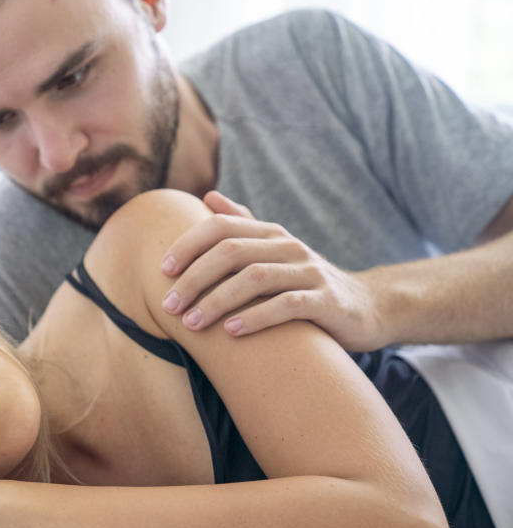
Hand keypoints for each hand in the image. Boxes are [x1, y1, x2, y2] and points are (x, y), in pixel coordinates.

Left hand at [160, 191, 385, 351]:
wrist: (366, 307)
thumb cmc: (305, 281)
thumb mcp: (275, 250)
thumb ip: (243, 223)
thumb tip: (209, 196)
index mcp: (270, 233)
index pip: (220, 227)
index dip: (187, 246)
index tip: (162, 272)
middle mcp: (288, 246)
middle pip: (231, 253)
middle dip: (194, 279)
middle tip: (168, 306)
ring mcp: (309, 271)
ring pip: (255, 278)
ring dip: (217, 301)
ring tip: (192, 323)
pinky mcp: (326, 300)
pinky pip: (287, 305)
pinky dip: (256, 317)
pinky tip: (231, 331)